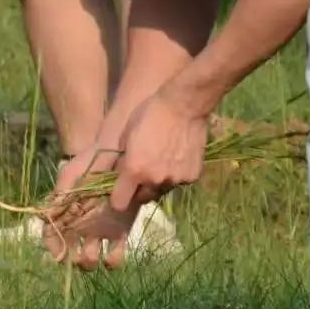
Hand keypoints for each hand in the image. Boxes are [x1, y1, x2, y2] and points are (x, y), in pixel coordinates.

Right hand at [44, 148, 139, 269]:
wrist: (122, 155)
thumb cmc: (93, 162)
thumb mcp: (72, 174)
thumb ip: (60, 193)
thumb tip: (47, 216)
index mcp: (65, 213)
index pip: (52, 236)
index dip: (53, 248)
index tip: (59, 255)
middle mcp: (80, 225)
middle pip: (70, 252)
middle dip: (72, 260)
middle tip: (78, 257)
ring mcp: (99, 230)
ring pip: (89, 257)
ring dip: (88, 263)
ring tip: (93, 255)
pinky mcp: (120, 231)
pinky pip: (114, 254)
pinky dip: (112, 262)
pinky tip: (111, 257)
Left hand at [108, 91, 208, 209]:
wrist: (184, 105)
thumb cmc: (150, 113)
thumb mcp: (126, 134)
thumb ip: (121, 160)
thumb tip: (118, 174)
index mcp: (134, 170)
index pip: (119, 203)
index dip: (117, 197)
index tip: (120, 189)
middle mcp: (154, 180)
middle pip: (142, 198)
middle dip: (140, 188)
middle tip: (144, 170)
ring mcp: (175, 180)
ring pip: (162, 189)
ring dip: (159, 180)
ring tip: (164, 159)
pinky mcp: (192, 176)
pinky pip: (179, 181)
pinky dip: (177, 173)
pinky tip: (179, 156)